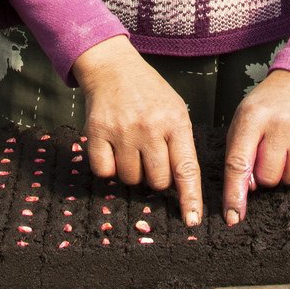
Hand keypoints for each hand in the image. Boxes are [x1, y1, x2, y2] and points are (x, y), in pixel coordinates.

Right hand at [73, 37, 203, 227]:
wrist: (113, 68)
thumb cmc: (149, 94)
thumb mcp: (175, 110)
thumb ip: (180, 144)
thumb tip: (179, 187)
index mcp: (175, 121)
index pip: (186, 169)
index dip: (190, 198)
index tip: (192, 220)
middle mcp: (150, 127)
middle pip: (156, 181)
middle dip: (155, 178)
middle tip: (150, 157)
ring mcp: (122, 130)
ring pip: (130, 179)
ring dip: (131, 172)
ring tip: (131, 148)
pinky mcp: (97, 132)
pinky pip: (104, 172)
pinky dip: (108, 168)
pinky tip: (113, 149)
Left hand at [222, 70, 289, 225]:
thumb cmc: (265, 109)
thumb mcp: (242, 122)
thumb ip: (238, 155)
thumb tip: (247, 193)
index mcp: (252, 117)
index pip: (239, 163)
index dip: (235, 194)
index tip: (232, 218)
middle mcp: (280, 123)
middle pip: (268, 179)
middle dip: (265, 174)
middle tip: (269, 153)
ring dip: (286, 172)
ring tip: (286, 148)